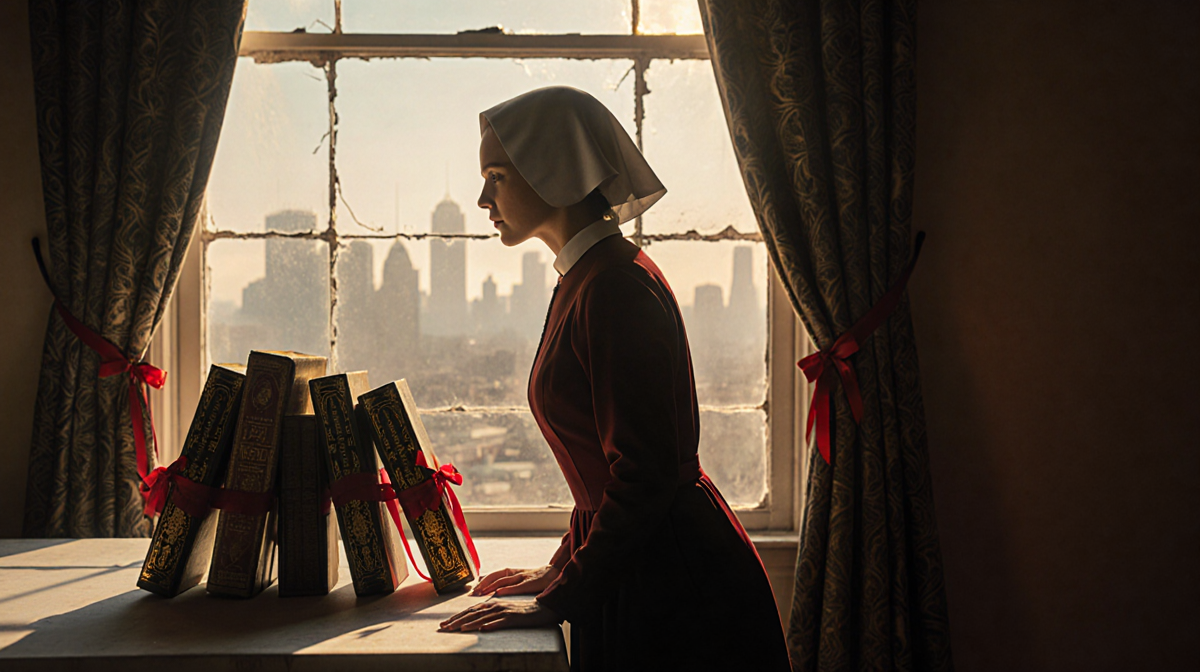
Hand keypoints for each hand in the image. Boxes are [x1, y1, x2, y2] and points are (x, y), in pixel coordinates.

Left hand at [439, 598, 560, 631]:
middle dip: (456, 620)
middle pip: (473, 613)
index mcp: (492, 604)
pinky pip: (499, 622)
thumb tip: (479, 624)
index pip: (470, 610)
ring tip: (456, 629)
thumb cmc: (522, 613)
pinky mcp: (513, 618)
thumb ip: (491, 616)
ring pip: (483, 617)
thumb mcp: (504, 612)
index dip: (457, 617)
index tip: (445, 623)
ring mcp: (504, 612)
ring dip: (469, 623)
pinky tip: (481, 629)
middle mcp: (496, 606)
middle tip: (443, 627)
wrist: (542, 609)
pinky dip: (490, 625)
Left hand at [470, 565, 559, 596]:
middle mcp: (516, 573)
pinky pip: (518, 585)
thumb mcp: (520, 579)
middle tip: (472, 593)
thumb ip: (507, 581)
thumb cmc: (537, 579)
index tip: (471, 589)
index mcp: (513, 572)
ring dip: (490, 586)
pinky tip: (499, 592)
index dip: (482, 581)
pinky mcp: (532, 582)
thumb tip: (492, 585)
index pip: (494, 575)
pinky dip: (507, 588)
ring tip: (481, 592)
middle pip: (495, 576)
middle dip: (483, 584)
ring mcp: (524, 576)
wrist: (557, 573)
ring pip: (503, 580)